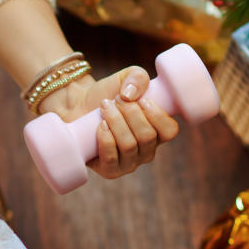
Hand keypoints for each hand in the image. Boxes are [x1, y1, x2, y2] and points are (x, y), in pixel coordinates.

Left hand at [39, 67, 178, 178]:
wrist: (79, 105)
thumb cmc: (107, 93)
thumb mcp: (126, 78)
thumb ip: (138, 77)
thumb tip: (130, 95)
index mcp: (158, 132)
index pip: (170, 131)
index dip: (157, 115)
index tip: (141, 100)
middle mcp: (146, 151)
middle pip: (147, 137)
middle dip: (130, 113)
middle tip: (116, 99)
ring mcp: (129, 163)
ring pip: (129, 146)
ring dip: (115, 121)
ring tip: (105, 107)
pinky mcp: (109, 170)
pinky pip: (112, 159)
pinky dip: (105, 138)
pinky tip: (100, 125)